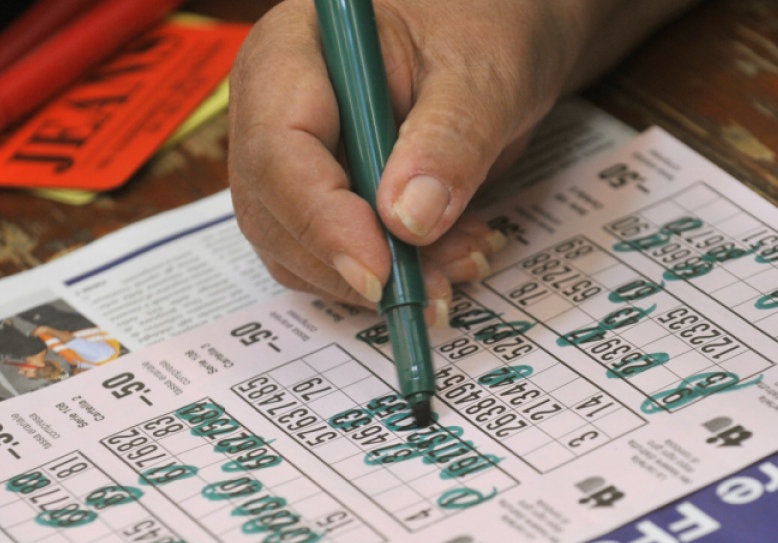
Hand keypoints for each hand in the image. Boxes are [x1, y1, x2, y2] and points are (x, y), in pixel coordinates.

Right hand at [228, 0, 697, 322]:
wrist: (502, 31)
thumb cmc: (485, 26)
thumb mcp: (483, 73)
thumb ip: (449, 139)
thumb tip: (406, 221)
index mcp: (290, 54)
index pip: (277, 150)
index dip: (323, 221)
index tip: (382, 271)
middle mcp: (274, 111)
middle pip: (278, 213)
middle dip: (360, 262)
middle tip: (444, 280)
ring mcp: (295, 161)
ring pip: (304, 252)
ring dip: (385, 278)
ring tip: (467, 256)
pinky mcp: (326, 201)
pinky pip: (340, 260)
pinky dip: (397, 276)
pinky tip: (454, 256)